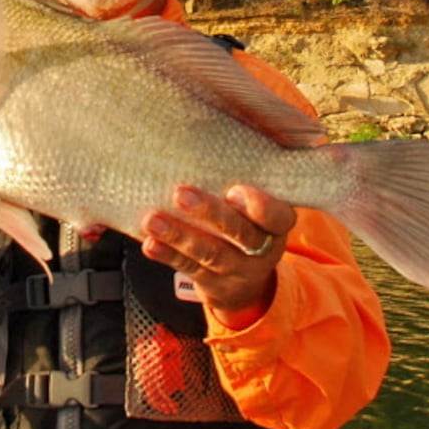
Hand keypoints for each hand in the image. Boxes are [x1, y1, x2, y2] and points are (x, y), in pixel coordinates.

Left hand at [140, 184, 296, 330]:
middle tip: (181, 194)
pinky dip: (168, 255)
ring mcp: (238, 270)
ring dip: (178, 235)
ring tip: (153, 220)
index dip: (259, 207)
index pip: (277, 217)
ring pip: (209, 253)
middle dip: (209, 213)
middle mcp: (262, 249)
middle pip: (239, 233)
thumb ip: (244, 183)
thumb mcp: (258, 208)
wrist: (247, 282)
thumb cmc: (248, 224)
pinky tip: (150, 243)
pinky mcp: (213, 284)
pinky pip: (189, 268)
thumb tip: (205, 144)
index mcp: (278, 224)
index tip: (234, 190)